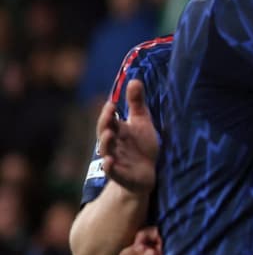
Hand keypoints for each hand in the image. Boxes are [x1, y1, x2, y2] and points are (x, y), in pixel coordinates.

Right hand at [96, 79, 158, 195]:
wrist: (146, 174)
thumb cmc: (141, 146)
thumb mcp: (141, 122)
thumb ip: (136, 103)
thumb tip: (134, 80)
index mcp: (117, 131)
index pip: (109, 120)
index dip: (109, 112)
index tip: (112, 102)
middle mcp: (113, 144)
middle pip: (104, 133)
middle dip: (105, 123)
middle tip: (110, 112)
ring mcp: (116, 159)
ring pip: (107, 150)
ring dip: (106, 142)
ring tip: (110, 133)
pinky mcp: (121, 174)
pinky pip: (112, 170)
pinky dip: (109, 166)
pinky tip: (109, 161)